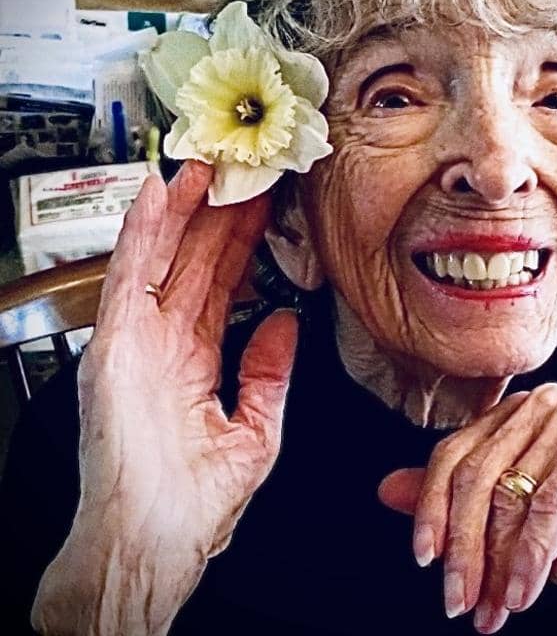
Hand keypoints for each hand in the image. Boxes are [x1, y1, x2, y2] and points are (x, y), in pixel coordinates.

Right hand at [32, 161, 297, 635]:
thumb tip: (288, 322)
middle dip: (217, 214)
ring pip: (161, 258)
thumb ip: (270, 371)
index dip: (243, 242)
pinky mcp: (114, 346)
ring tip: (206, 166)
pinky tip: (157, 195)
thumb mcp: (255, 428)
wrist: (154, 544)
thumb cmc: (194, 503)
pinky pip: (129, 277)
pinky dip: (141, 233)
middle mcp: (163, 343)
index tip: (266, 205)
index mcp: (194, 360)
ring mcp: (137, 341)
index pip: (222, 283)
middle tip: (241, 169)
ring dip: (181, 210)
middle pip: (193, 261)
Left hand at [379, 384, 556, 633]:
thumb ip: (454, 504)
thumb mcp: (510, 529)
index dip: (432, 511)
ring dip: (495, 562)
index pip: (452, 454)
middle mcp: (542, 403)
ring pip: (509, 495)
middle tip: (457, 602)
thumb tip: (386, 490)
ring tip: (491, 610)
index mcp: (515, 412)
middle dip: (462, 547)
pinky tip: (521, 594)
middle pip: (475, 474)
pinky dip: (530, 557)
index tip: (425, 562)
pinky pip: (548, 507)